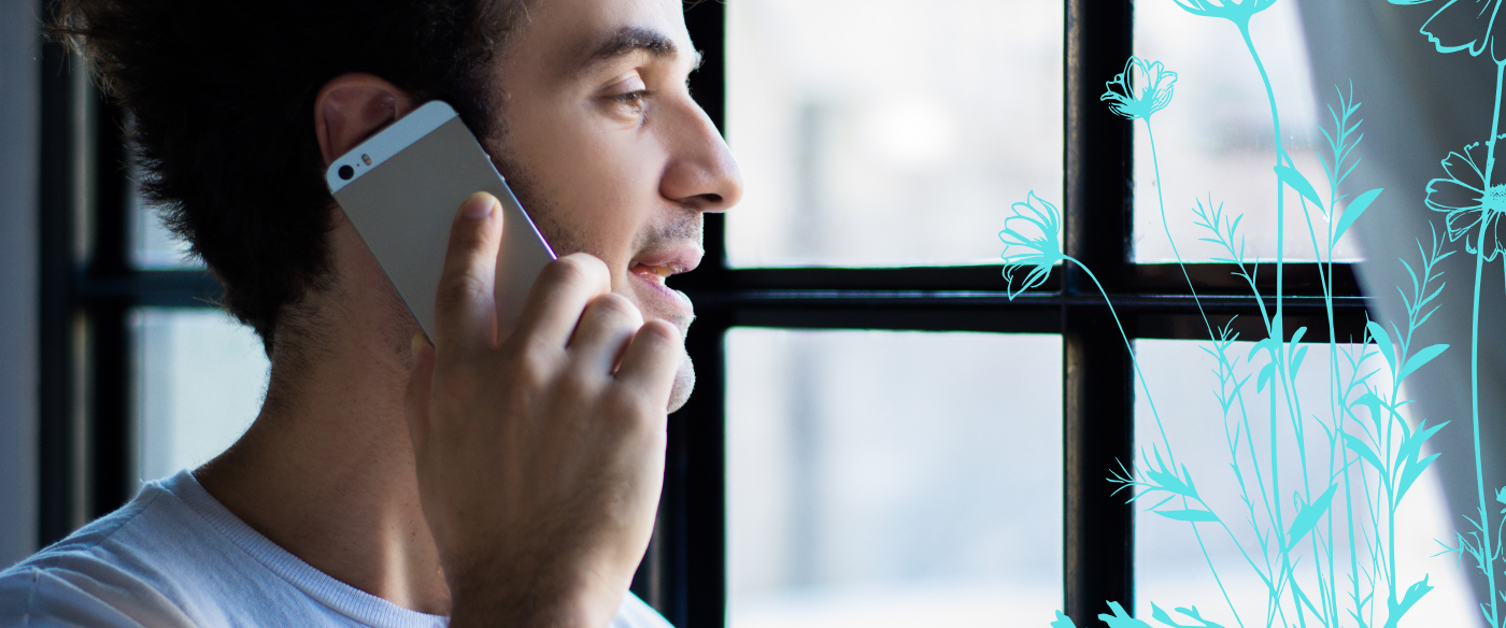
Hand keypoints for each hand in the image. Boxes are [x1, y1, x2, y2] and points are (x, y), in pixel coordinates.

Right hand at [405, 192, 681, 626]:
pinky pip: (661, 343)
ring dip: (622, 331)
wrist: (534, 587)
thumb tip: (428, 336)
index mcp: (459, 378)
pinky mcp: (633, 411)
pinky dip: (659, 358)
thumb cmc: (483, 527)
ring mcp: (577, 388)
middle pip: (563, 274)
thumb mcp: (434, 456)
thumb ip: (428, 389)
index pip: (461, 281)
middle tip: (589, 299)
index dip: (474, 234)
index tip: (484, 207)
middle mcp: (516, 371)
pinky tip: (647, 385)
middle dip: (582, 278)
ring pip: (617, 309)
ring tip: (617, 368)